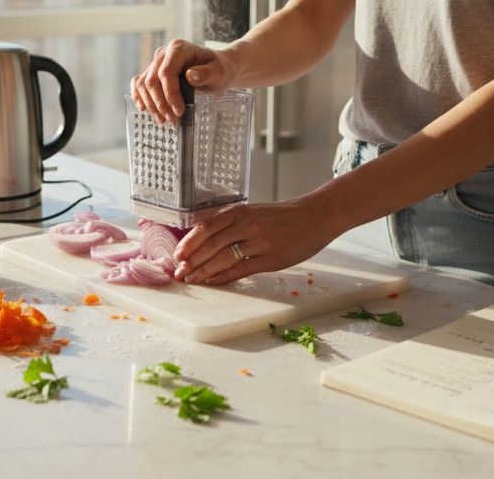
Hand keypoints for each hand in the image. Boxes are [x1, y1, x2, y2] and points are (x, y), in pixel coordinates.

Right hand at [130, 39, 235, 122]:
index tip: (179, 111)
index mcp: (179, 48)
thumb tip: (190, 76)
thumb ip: (206, 73)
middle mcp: (164, 53)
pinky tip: (144, 109)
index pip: (167, 72)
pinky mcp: (152, 72)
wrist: (216, 68)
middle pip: (152, 80)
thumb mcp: (219, 72)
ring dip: (151, 104)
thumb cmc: (218, 69)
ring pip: (143, 84)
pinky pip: (138, 82)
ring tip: (164, 120)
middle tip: (173, 120)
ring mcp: (156, 62)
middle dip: (160, 103)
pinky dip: (139, 96)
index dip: (170, 94)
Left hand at [172, 197, 340, 284]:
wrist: (316, 216)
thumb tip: (206, 237)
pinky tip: (213, 282)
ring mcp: (259, 242)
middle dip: (191, 260)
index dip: (189, 242)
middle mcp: (247, 224)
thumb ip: (233, 222)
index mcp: (241, 211)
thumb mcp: (255, 211)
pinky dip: (224, 277)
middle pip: (211, 244)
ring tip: (191, 279)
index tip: (177, 255)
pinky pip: (242, 269)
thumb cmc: (285, 216)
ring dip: (204, 271)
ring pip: (223, 258)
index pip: (206, 227)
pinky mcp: (271, 258)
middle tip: (178, 272)